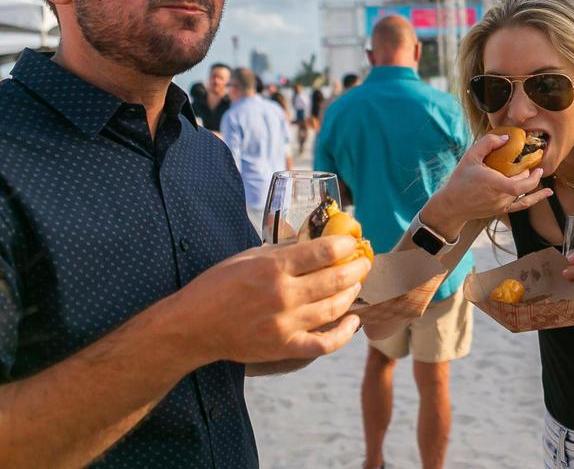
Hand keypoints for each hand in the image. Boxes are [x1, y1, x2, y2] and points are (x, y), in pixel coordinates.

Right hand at [168, 235, 370, 366]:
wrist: (193, 326)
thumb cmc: (217, 286)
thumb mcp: (247, 257)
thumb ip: (281, 252)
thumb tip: (313, 242)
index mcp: (273, 268)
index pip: (323, 252)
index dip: (345, 246)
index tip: (352, 243)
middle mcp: (283, 295)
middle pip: (335, 279)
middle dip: (357, 268)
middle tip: (364, 263)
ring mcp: (286, 324)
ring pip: (334, 308)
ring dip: (351, 294)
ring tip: (356, 285)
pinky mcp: (284, 347)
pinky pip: (324, 344)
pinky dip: (344, 333)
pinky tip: (354, 321)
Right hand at [425, 132, 551, 230]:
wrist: (451, 205)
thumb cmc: (459, 180)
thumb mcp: (470, 157)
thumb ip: (487, 144)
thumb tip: (506, 138)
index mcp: (495, 185)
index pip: (520, 185)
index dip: (532, 177)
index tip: (537, 166)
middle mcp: (501, 197)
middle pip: (522, 184)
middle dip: (526, 172)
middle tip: (525, 160)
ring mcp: (502, 205)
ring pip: (522, 192)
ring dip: (527, 181)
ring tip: (531, 170)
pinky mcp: (501, 210)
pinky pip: (522, 205)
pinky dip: (536, 199)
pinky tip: (547, 193)